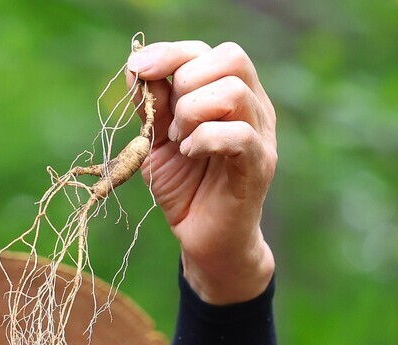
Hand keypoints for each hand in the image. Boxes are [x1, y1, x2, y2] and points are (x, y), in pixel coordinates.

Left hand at [127, 40, 276, 303]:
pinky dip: (204, 140)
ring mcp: (261, 135)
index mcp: (230, 94)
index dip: (171, 53)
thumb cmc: (185, 186)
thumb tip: (137, 65)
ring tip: (180, 141)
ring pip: (233, 92)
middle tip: (172, 123)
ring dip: (193, 113)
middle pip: (231, 58)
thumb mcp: (157, 139)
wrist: (203, 240)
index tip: (139, 70)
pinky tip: (189, 154)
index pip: (209, 51)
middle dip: (186, 83)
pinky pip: (238, 135)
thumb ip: (152, 103)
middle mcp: (253, 107)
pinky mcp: (259, 165)